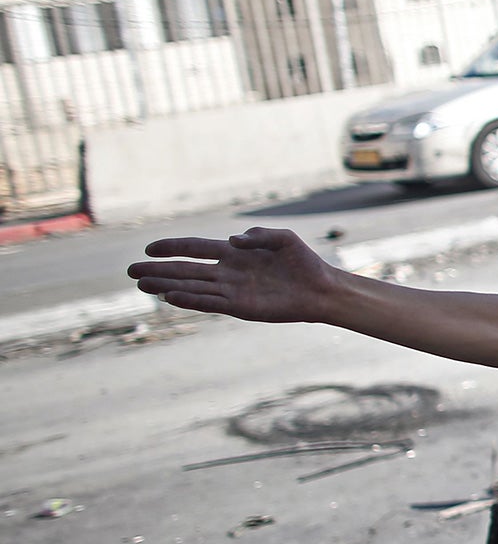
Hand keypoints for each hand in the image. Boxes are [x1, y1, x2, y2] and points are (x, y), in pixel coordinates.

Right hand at [128, 227, 339, 323]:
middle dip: (158, 271)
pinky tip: (171, 298)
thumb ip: (258, 235)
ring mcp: (231, 290)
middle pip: (185, 270)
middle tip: (131, 273)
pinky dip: (191, 301)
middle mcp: (227, 272)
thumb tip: (232, 241)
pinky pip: (209, 303)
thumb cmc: (303, 261)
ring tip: (142, 285)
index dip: (172, 248)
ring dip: (167, 287)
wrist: (321, 288)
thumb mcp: (283, 238)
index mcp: (233, 253)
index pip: (195, 248)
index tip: (149, 248)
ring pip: (191, 287)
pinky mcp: (240, 307)